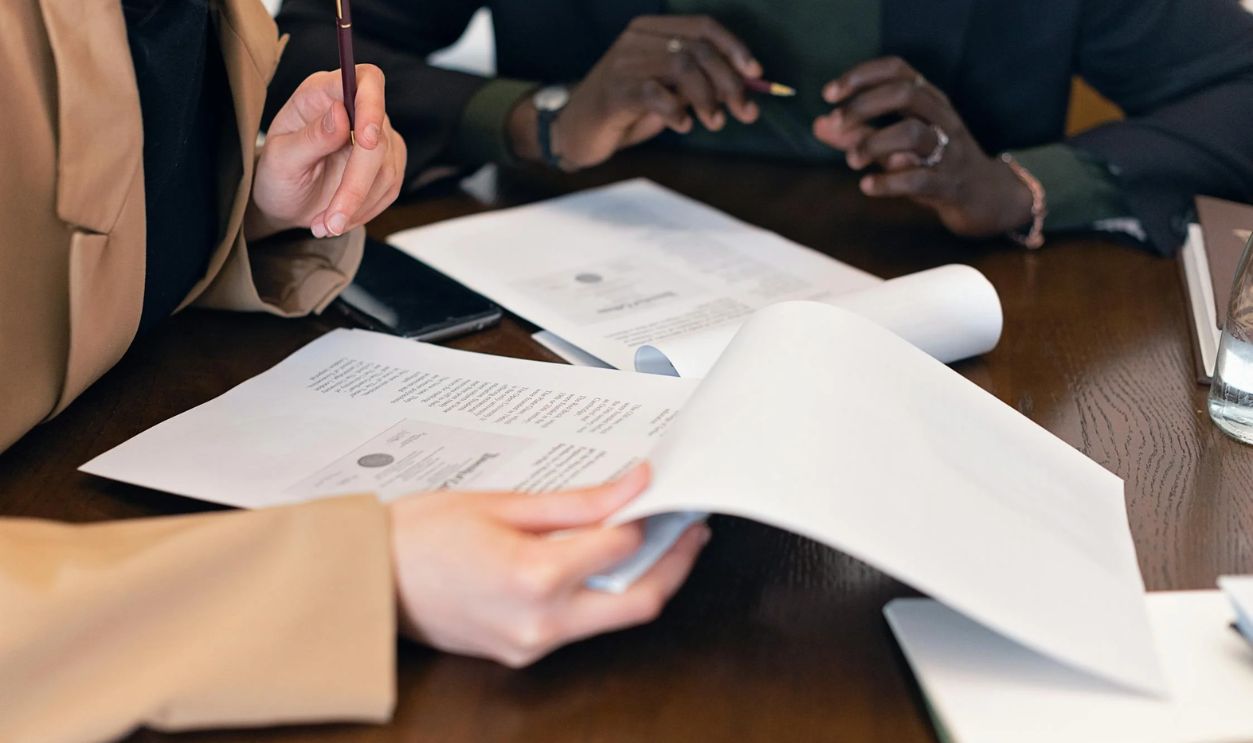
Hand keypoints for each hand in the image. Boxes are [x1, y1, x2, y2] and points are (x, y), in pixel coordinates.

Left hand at [247, 64, 406, 240]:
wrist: (286, 203)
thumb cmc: (277, 175)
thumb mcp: (280, 159)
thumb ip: (310, 137)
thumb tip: (341, 113)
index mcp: (323, 94)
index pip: (364, 81)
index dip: (371, 104)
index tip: (366, 139)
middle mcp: (356, 111)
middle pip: (378, 139)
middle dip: (356, 184)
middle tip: (331, 219)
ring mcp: (378, 138)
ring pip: (387, 171)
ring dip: (357, 206)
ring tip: (325, 224)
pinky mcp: (388, 165)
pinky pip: (389, 189)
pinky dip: (364, 211)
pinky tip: (339, 219)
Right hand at [388, 463, 709, 667]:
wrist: (367, 579)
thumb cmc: (420, 535)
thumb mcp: (502, 503)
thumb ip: (577, 502)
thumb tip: (632, 487)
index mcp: (535, 576)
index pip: (624, 546)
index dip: (652, 515)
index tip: (662, 492)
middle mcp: (541, 622)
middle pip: (641, 601)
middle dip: (677, 563)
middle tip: (691, 530)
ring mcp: (532, 644)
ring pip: (614, 617)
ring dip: (642, 580)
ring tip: (653, 539)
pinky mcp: (522, 653)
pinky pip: (580, 626)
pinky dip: (602, 595)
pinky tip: (602, 565)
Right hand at [508, 16, 762, 169]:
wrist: (576, 131)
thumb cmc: (626, 111)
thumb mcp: (668, 92)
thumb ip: (698, 85)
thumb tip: (744, 87)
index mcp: (651, 30)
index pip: (702, 26)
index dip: (734, 47)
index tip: (756, 74)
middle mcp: (638, 39)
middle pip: (698, 49)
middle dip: (729, 81)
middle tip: (744, 111)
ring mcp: (624, 63)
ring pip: (682, 67)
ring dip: (708, 98)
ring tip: (715, 122)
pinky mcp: (615, 92)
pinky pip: (657, 94)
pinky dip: (677, 111)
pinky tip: (683, 125)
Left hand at [812, 57, 1033, 237]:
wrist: (985, 198)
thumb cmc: (934, 164)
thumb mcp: (896, 145)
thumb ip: (858, 134)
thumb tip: (819, 125)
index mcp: (930, 100)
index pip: (897, 70)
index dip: (861, 76)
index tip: (829, 94)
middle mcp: (942, 118)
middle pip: (905, 94)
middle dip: (863, 105)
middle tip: (836, 124)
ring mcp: (949, 151)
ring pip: (913, 133)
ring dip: (873, 143)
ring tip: (852, 160)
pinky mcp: (949, 185)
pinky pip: (919, 179)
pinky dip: (888, 183)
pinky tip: (866, 186)